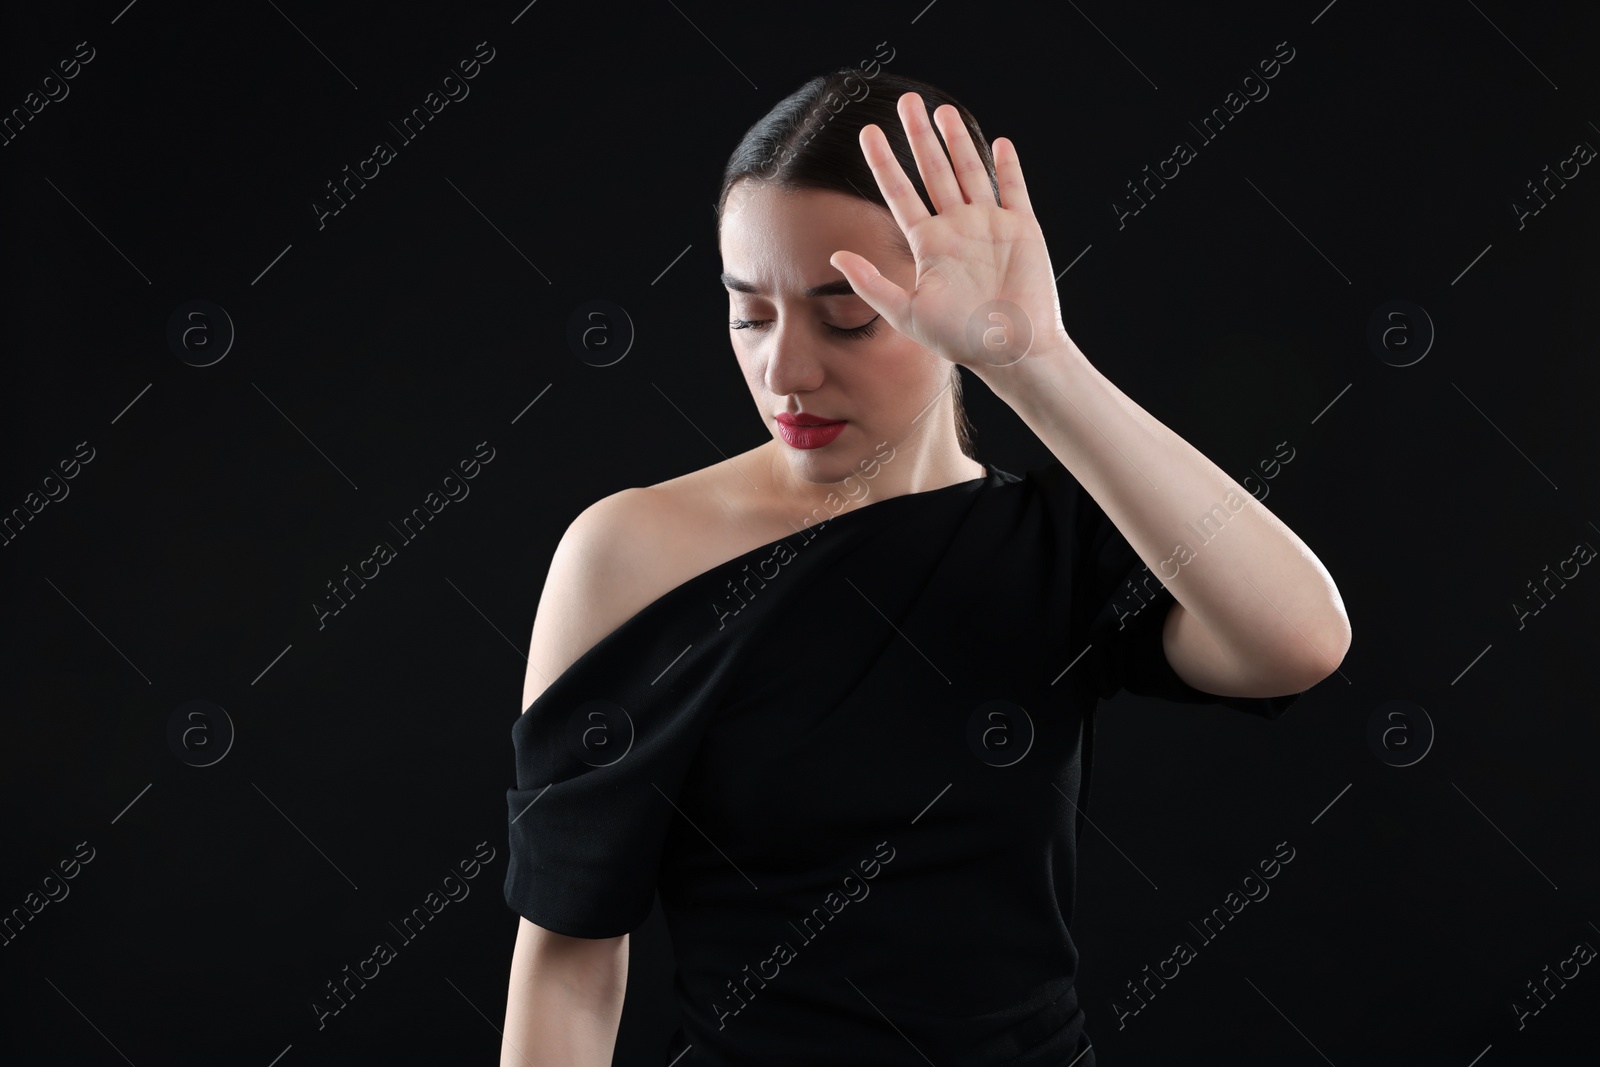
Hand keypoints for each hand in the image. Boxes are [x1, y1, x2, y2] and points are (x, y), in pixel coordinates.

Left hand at [829, 92, 1070, 370]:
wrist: (1011, 351)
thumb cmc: (960, 339)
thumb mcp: (907, 313)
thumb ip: (871, 284)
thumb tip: (836, 257)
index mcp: (929, 245)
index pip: (901, 194)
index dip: (884, 163)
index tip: (868, 133)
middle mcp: (957, 229)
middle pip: (934, 171)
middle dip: (919, 137)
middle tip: (906, 102)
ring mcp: (990, 226)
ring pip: (970, 172)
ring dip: (958, 141)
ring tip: (941, 111)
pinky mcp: (1022, 228)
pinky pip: (1013, 189)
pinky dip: (1007, 167)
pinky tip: (998, 143)